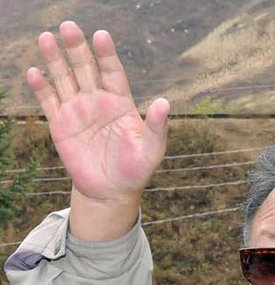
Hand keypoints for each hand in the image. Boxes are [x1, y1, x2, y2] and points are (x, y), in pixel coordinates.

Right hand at [27, 21, 169, 236]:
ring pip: (64, 79)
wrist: (111, 192)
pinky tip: (35, 73)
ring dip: (55, 59)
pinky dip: (41, 88)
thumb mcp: (151, 149)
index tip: (101, 36)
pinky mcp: (61, 125)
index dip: (106, 54)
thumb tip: (165, 103)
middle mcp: (97, 101)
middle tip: (69, 27)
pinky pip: (49, 102)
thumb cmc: (135, 170)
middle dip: (77, 48)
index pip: (112, 71)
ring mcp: (77, 111)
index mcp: (119, 102)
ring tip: (47, 38)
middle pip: (85, 68)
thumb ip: (156, 126)